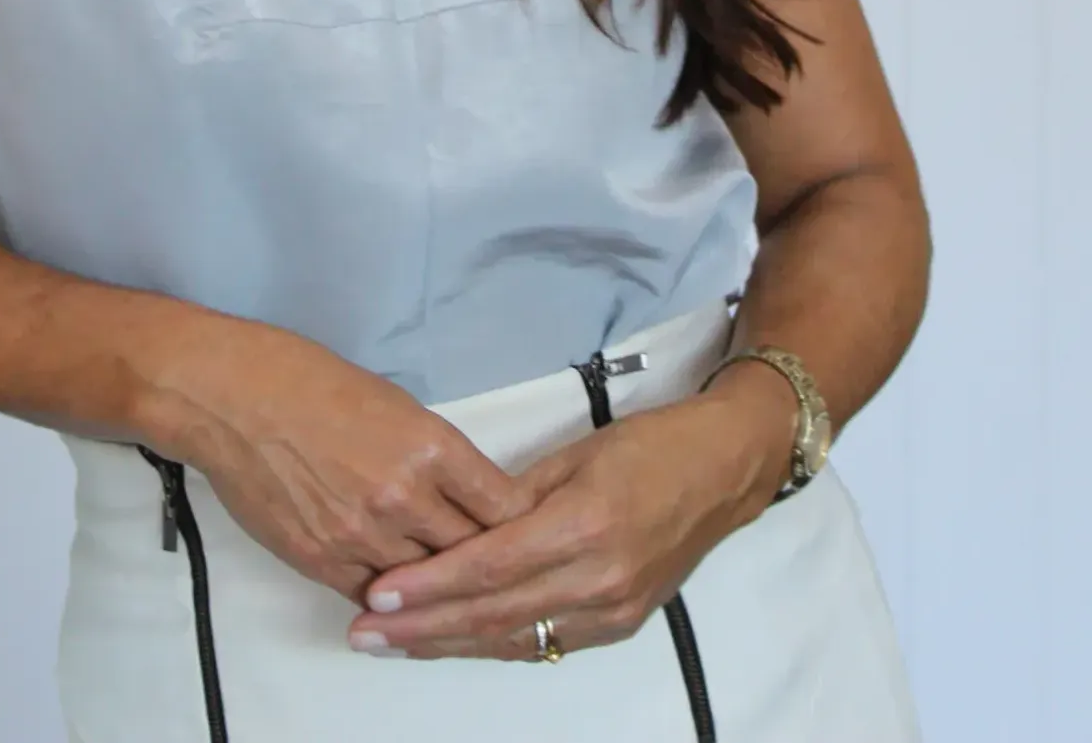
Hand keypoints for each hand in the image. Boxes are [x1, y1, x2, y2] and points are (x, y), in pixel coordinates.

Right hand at [150, 315, 540, 604]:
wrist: (234, 398)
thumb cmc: (309, 380)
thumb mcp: (393, 402)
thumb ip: (432, 454)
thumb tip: (460, 490)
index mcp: (430, 446)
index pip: (502, 505)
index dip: (519, 522)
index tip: (526, 527)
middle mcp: (403, 496)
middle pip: (473, 552)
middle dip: (486, 557)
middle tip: (494, 560)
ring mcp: (361, 535)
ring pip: (425, 583)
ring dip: (437, 580)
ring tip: (447, 578)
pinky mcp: (321, 561)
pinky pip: (374, 595)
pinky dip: (389, 592)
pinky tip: (396, 584)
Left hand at [341, 365, 797, 662]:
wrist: (723, 471)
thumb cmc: (650, 446)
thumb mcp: (575, 454)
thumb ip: (514, 495)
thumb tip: (458, 522)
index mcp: (585, 524)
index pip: (490, 565)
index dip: (431, 584)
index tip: (380, 593)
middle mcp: (599, 577)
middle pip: (494, 613)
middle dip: (424, 627)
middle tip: (367, 632)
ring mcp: (613, 609)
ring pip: (515, 638)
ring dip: (450, 644)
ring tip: (394, 644)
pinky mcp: (620, 624)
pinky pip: (545, 642)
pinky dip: (494, 644)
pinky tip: (453, 642)